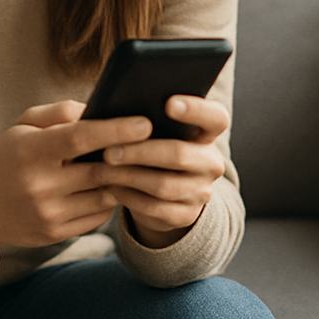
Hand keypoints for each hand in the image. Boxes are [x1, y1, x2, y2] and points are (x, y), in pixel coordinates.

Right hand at [0, 100, 149, 264]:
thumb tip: (101, 108)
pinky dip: (109, 200)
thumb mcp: (23, 126)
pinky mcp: (54, 235)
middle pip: (100, 170)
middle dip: (132, 157)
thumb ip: (60, 113)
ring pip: (105, 195)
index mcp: (30, 151)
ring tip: (140, 163)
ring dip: (124, 180)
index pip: (80, 138)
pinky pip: (98, 216)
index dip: (116, 129)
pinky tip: (113, 186)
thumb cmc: (6, 157)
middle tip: (158, 144)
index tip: (146, 122)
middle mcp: (39, 185)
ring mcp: (47, 214)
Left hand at [92, 95, 228, 248]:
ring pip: (163, 185)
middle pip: (180, 154)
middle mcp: (211, 162)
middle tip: (109, 151)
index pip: (215, 118)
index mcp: (208, 133)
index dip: (196, 110)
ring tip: (102, 170)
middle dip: (140, 152)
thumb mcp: (160, 131)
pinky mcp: (186, 215)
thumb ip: (149, 119)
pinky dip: (129, 197)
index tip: (168, 104)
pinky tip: (110, 188)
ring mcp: (201, 191)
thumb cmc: (154, 147)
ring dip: (128, 177)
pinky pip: (155, 208)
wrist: (163, 191)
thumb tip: (118, 110)